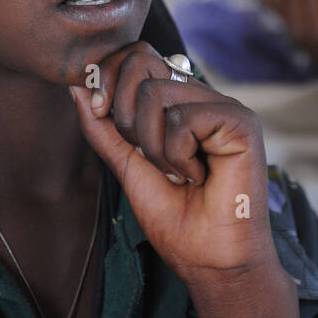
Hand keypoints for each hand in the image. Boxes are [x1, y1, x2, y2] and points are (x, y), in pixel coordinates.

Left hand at [69, 42, 279, 286]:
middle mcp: (202, 96)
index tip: (100, 112)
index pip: (137, 55)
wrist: (210, 261)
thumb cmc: (176, 218)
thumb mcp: (127, 164)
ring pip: (157, 92)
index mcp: (179, 100)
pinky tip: (199, 177)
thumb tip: (76, 83)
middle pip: (142, 60)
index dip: (109, 78)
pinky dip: (178, 156)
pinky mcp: (242, 122)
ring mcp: (224, 106)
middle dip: (125, 114)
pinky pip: (183, 118)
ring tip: (178, 174)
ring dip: (153, 146)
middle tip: (145, 156)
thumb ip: (103, 125)